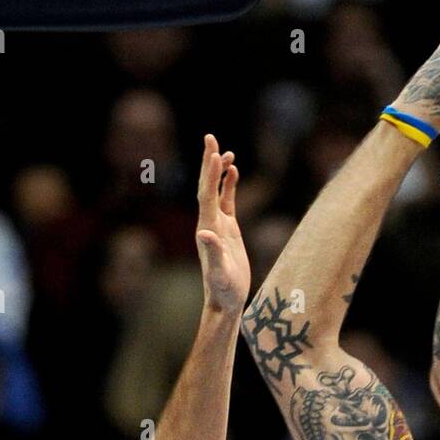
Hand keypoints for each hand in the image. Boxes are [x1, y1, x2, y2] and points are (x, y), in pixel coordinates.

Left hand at [196, 134, 250, 314]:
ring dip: (219, 171)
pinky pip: (227, 201)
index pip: (206, 195)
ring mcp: (218, 225)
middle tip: (210, 137)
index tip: (214, 153)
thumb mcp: (219, 273)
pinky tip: (234, 172)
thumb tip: (205, 234)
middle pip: (207, 186)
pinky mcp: (228, 230)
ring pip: (216, 191)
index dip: (210, 174)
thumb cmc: (223, 290)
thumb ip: (212, 253)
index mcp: (207, 229)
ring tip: (226, 151)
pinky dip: (229, 186)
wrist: (226, 301)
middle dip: (208, 163)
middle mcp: (209, 223)